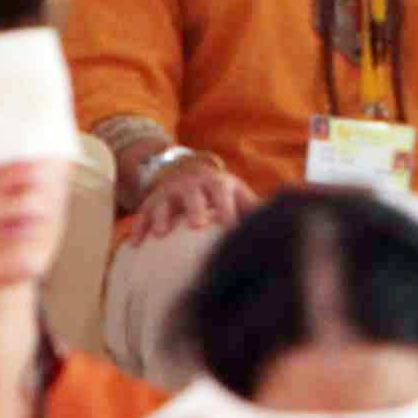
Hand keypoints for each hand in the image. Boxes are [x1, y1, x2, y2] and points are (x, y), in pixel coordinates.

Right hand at [123, 151, 243, 247]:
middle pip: (192, 193)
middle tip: (196, 226)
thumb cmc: (221, 193)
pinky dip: (138, 227)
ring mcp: (169, 191)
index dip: (226, 207)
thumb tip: (282, 225)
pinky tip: (136, 245)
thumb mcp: (237, 194)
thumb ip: (253, 209)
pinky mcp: (152, 201)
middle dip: (194, 207)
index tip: (230, 226)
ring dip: (161, 216)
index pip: (222, 192)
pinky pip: (142, 213)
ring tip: (160, 234)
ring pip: (163, 201)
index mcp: (216, 183)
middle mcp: (192, 184)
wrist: (188, 172)